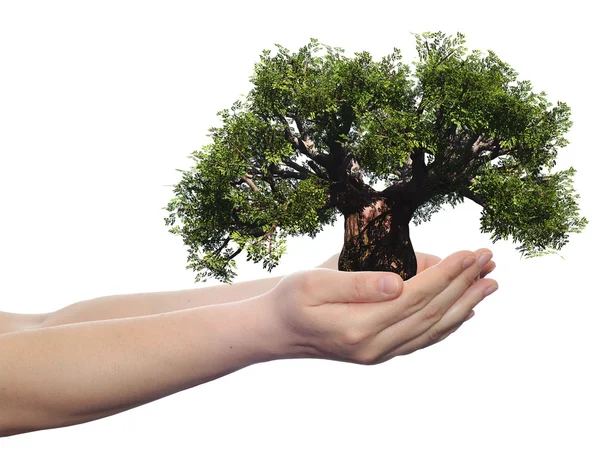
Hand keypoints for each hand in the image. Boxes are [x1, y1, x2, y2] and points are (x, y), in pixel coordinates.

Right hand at [268, 249, 497, 364]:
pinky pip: (423, 339)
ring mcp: (380, 354)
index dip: (447, 274)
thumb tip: (399, 282)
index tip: (470, 252)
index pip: (416, 296)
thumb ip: (357, 284)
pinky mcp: (380, 354)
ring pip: (433, 328)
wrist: (277, 332)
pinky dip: (448, 324)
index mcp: (359, 326)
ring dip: (465, 304)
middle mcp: (375, 346)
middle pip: (432, 312)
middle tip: (489, 259)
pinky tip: (465, 312)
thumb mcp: (313, 283)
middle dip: (464, 284)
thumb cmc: (291, 299)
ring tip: (490, 283)